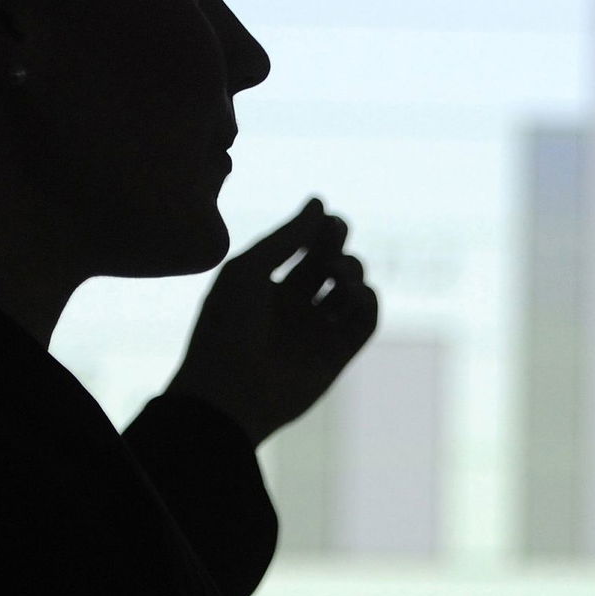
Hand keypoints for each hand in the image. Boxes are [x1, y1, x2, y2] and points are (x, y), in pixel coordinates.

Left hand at [165, 197, 377, 446]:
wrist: (226, 393)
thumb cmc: (225, 327)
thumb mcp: (249, 270)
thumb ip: (287, 237)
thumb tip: (320, 202)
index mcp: (267, 285)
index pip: (306, 248)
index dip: (321, 229)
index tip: (326, 219)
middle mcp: (294, 307)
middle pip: (331, 265)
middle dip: (338, 245)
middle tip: (336, 235)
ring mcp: (316, 332)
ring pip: (352, 292)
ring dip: (353, 271)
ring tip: (336, 273)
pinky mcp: (336, 357)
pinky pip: (365, 322)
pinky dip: (369, 302)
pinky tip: (356, 293)